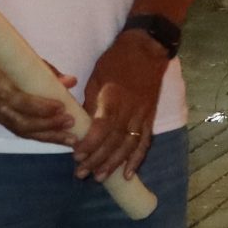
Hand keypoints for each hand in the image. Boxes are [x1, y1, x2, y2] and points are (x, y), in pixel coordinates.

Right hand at [0, 35, 78, 145]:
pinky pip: (15, 129)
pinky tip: (53, 136)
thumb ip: (45, 70)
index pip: (19, 101)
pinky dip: (36, 133)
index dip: (41, 107)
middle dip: (49, 126)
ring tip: (69, 138)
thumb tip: (70, 82)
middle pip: (21, 122)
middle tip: (71, 124)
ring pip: (19, 130)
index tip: (62, 107)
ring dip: (46, 136)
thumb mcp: (18, 55)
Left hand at [72, 29, 167, 181]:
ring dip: (114, 163)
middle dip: (98, 159)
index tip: (76, 155)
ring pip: (129, 145)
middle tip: (81, 173)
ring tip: (100, 177)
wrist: (148, 50)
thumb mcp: (96, 79)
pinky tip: (127, 174)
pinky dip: (137, 159)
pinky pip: (144, 142)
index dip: (90, 143)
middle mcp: (130, 110)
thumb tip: (79, 126)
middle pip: (115, 140)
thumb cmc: (116, 62)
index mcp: (114, 98)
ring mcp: (143, 115)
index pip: (102, 127)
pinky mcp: (150, 118)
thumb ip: (90, 105)